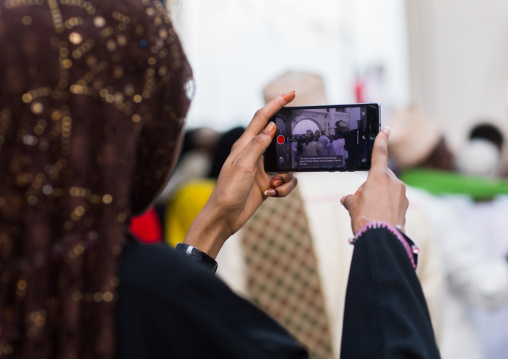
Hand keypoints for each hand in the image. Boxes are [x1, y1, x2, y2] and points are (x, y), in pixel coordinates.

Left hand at [184, 91, 297, 257]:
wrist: (224, 217)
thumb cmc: (228, 191)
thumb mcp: (243, 166)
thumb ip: (258, 145)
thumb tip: (271, 127)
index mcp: (245, 145)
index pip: (262, 118)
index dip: (276, 104)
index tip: (291, 94)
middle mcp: (254, 154)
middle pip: (279, 139)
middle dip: (290, 144)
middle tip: (298, 147)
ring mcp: (261, 169)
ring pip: (286, 164)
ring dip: (286, 176)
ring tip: (273, 187)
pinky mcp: (267, 183)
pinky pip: (285, 180)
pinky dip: (284, 188)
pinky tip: (272, 195)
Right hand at [341, 127, 407, 233]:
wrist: (382, 239)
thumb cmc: (365, 219)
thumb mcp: (352, 206)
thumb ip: (350, 199)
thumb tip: (347, 199)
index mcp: (379, 177)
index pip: (379, 153)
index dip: (381, 140)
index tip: (385, 129)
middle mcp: (393, 182)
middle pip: (380, 177)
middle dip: (371, 185)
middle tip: (361, 201)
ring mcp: (401, 194)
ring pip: (387, 190)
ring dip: (378, 196)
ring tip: (370, 213)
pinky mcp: (405, 205)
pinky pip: (393, 201)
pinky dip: (386, 205)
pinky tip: (379, 217)